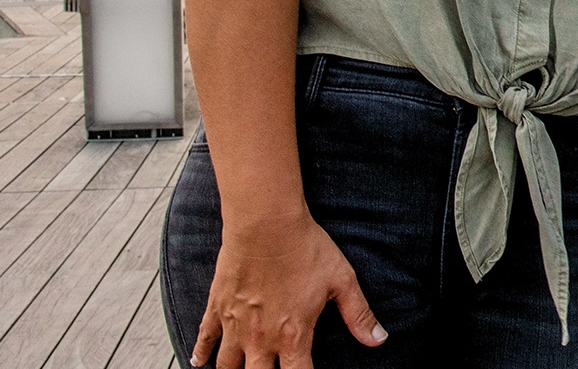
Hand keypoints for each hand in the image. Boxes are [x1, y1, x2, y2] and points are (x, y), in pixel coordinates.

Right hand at [191, 210, 386, 367]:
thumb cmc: (306, 248)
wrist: (266, 223)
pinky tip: (198, 363)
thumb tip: (379, 341)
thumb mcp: (342, 280)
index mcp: (293, 335)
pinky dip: (200, 353)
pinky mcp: (217, 307)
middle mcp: (260, 338)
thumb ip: (358, 314)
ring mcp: (235, 324)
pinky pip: (204, 338)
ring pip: (227, 366)